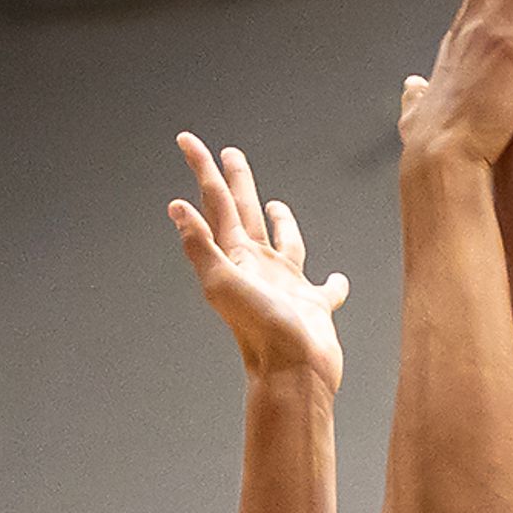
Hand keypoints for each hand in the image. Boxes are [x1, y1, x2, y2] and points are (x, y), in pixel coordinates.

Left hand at [169, 134, 347, 387]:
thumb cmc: (261, 332)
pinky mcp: (313, 307)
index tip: (186, 139)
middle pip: (244, 212)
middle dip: (236, 181)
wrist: (294, 373)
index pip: (215, 202)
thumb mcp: (224, 284)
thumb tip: (175, 207)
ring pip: (283, 244)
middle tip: (230, 153)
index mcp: (235, 257)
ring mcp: (285, 286)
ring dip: (279, 222)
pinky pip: (325, 289)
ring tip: (273, 204)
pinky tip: (337, 279)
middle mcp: (257, 267)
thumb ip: (200, 246)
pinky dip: (333, 282)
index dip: (201, 169)